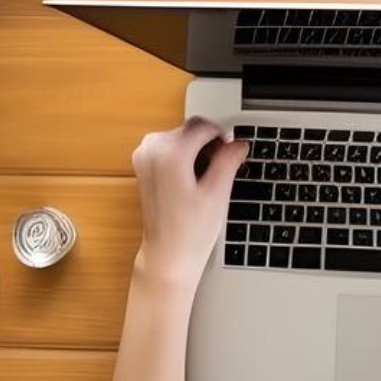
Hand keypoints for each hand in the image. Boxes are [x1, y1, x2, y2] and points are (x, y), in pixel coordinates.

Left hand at [129, 118, 248, 287]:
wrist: (168, 254)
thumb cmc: (190, 231)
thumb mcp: (218, 192)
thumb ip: (229, 161)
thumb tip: (238, 144)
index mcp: (170, 155)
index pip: (202, 126)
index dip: (222, 135)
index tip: (233, 148)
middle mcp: (151, 153)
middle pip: (188, 129)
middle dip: (208, 141)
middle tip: (224, 163)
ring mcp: (143, 160)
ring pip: (178, 137)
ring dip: (195, 147)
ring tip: (208, 173)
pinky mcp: (142, 168)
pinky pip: (166, 147)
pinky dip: (182, 154)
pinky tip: (193, 176)